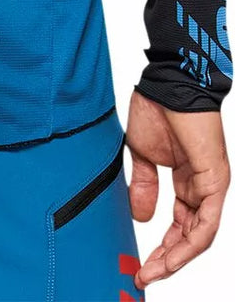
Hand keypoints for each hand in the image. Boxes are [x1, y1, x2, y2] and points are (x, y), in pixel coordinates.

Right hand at [126, 88, 229, 289]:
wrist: (168, 81)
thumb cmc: (156, 107)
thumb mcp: (143, 155)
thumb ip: (144, 186)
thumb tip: (141, 217)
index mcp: (188, 180)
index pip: (179, 225)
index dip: (161, 248)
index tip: (140, 263)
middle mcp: (203, 187)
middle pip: (190, 236)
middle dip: (166, 259)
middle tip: (143, 274)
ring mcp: (212, 184)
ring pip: (200, 235)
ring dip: (176, 257)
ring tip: (153, 271)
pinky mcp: (215, 180)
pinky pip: (207, 222)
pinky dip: (191, 243)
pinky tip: (173, 256)